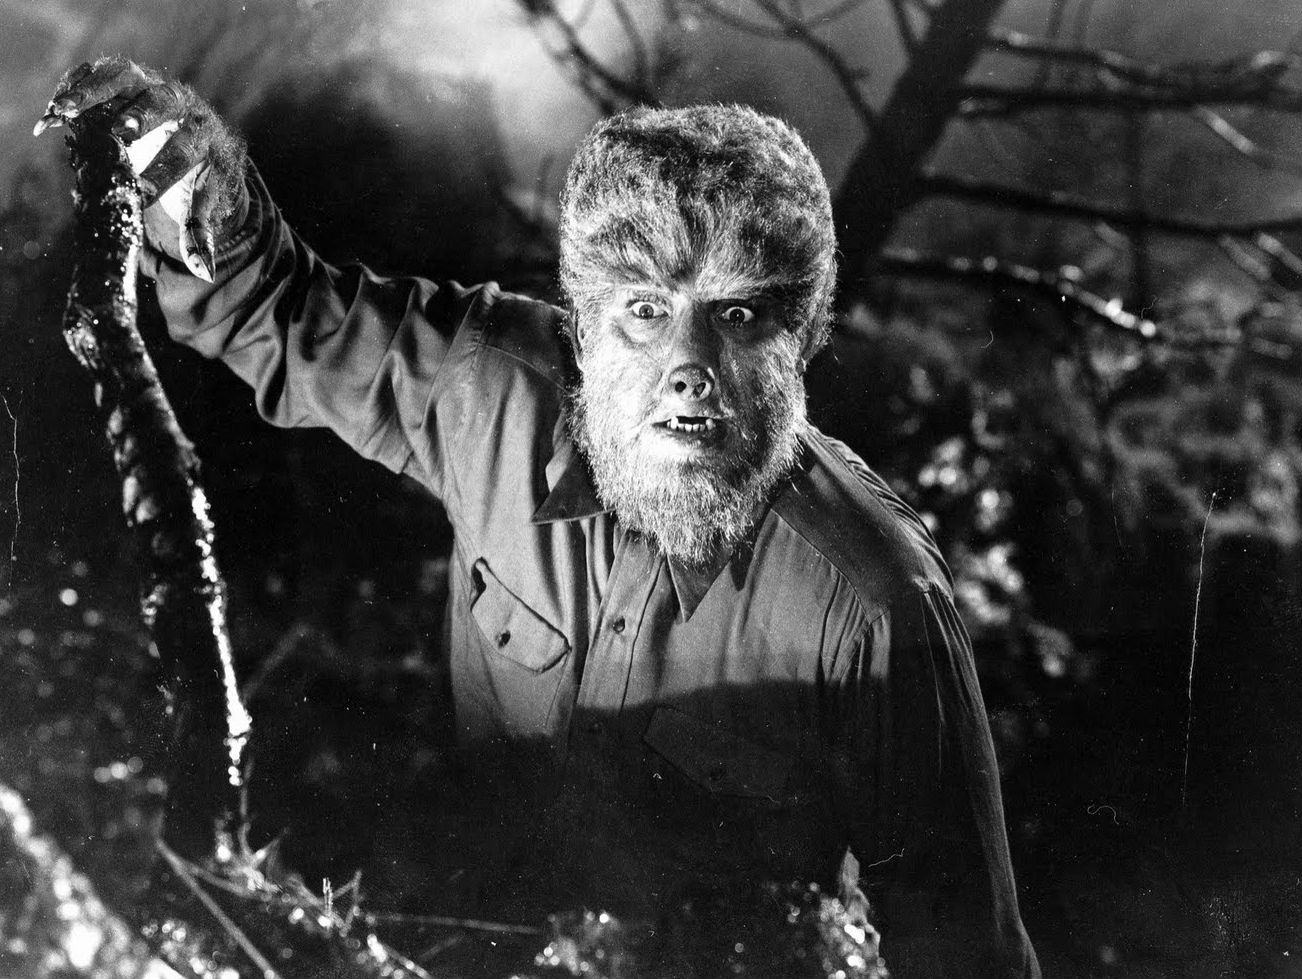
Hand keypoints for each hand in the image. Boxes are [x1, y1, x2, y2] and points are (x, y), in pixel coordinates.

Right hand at [35, 56, 246, 281]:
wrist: (200, 136)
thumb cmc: (200, 175)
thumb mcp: (206, 201)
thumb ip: (200, 231)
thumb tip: (204, 272)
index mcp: (205, 137)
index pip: (187, 151)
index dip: (165, 170)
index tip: (144, 192)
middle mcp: (183, 104)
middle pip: (163, 101)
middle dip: (141, 116)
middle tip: (119, 132)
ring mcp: (153, 85)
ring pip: (125, 77)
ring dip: (93, 93)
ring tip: (62, 111)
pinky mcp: (127, 77)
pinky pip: (100, 72)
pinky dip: (75, 87)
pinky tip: (53, 112)